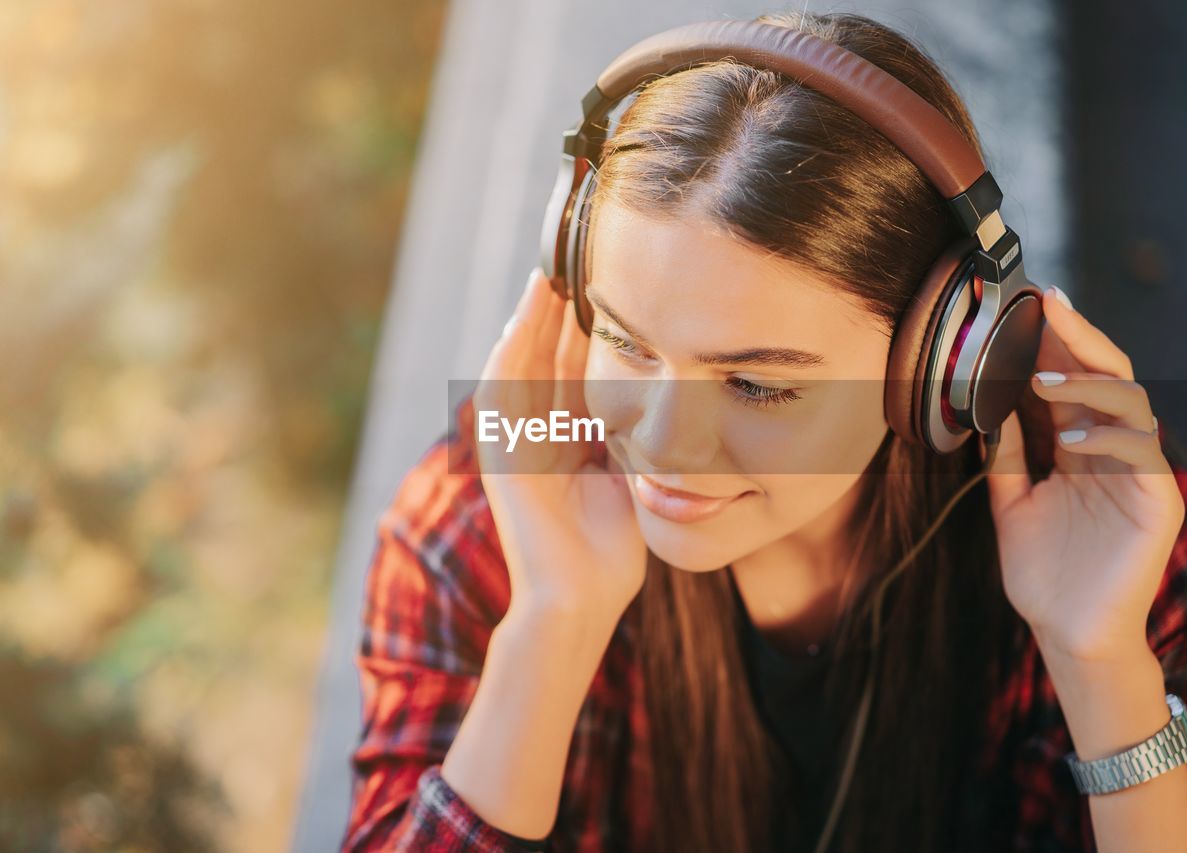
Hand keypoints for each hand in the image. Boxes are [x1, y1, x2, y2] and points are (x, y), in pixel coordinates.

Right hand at [475, 267, 647, 629]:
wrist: (581, 596)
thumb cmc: (610, 545)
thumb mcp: (630, 471)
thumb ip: (634, 432)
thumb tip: (666, 389)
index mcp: (569, 433)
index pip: (578, 363)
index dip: (592, 321)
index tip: (614, 277)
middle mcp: (538, 428)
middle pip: (551, 351)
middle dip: (564, 305)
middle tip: (579, 254)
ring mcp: (514, 438)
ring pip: (522, 359)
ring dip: (533, 315)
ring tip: (551, 269)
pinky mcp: (498, 449)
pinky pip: (500, 387)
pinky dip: (511, 348)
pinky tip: (524, 312)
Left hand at [979, 287, 1185, 663]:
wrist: (1066, 634)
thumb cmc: (1043, 574)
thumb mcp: (1011, 503)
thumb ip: (1006, 455)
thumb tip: (990, 404)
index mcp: (1083, 447)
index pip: (1074, 380)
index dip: (1053, 344)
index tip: (1024, 308)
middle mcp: (1114, 451)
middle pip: (1108, 375)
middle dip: (1077, 338)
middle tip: (1045, 307)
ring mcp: (1139, 474)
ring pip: (1131, 403)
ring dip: (1086, 383)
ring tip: (1041, 380)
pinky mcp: (1156, 503)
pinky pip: (1140, 453)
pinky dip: (1107, 437)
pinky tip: (1069, 438)